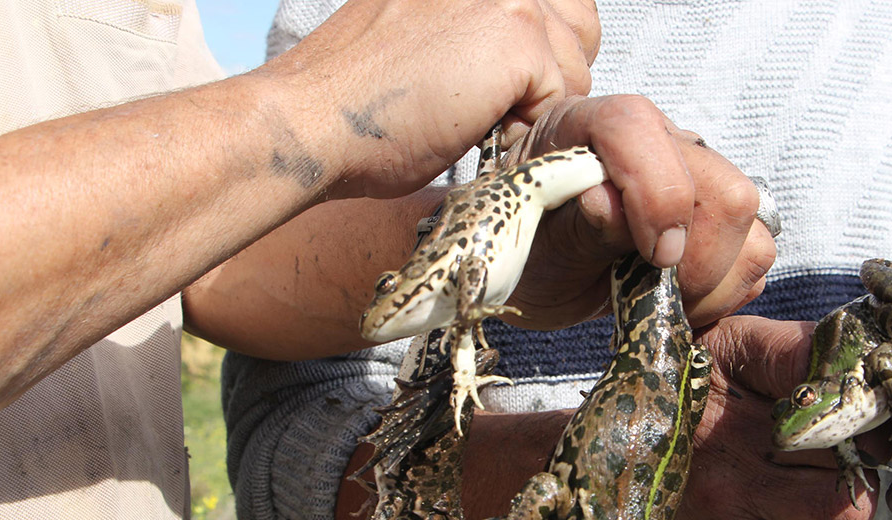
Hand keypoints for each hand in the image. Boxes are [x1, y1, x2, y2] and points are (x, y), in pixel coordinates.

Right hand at [253, 0, 599, 198]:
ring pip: (575, 67)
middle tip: (493, 107)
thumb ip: (476, 24)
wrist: (312, 121)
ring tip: (478, 121)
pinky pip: (562, 98)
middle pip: (579, 27)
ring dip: (538, 106)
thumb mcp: (426, 28)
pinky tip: (479, 134)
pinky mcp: (518, 39)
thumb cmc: (358, 96)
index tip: (503, 82)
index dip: (542, 49)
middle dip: (551, 75)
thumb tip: (528, 54)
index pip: (557, 3)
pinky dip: (528, 129)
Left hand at [502, 95, 777, 329]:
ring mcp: (695, 176)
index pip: (641, 129)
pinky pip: (753, 254)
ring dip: (712, 281)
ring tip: (660, 299)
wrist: (536, 272)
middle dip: (696, 258)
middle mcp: (657, 140)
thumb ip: (575, 224)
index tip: (649, 257)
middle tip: (650, 292)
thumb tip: (608, 202)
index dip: (655, 195)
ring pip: (749, 223)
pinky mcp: (718, 218)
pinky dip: (722, 291)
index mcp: (592, 125)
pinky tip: (676, 300)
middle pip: (723, 188)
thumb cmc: (525, 248)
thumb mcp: (534, 244)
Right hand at [664, 316, 875, 519]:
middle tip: (838, 457)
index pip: (832, 433)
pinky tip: (795, 514)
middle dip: (855, 473)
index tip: (851, 421)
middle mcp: (727, 481)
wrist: (618, 459)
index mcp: (732, 421)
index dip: (858, 428)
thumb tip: (849, 371)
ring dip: (845, 511)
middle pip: (844, 491)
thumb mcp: (727, 350)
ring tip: (820, 485)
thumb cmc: (687, 390)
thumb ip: (787, 350)